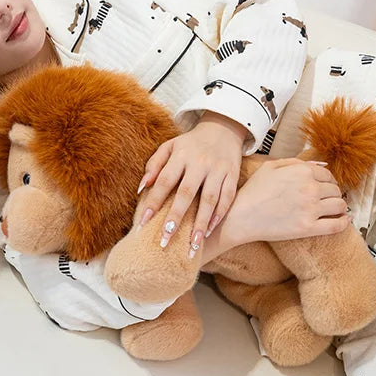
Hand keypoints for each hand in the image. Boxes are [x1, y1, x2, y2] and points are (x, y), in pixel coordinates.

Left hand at [137, 112, 246, 254]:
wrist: (222, 128)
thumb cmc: (190, 144)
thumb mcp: (169, 146)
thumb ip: (154, 165)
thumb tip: (141, 188)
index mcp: (180, 155)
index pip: (164, 181)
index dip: (153, 202)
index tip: (142, 223)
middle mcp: (199, 162)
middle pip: (186, 193)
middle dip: (175, 219)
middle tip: (164, 241)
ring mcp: (218, 169)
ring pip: (210, 200)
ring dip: (200, 224)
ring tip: (192, 247)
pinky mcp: (233, 175)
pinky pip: (227, 198)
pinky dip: (219, 215)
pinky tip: (210, 231)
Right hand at [219, 158, 350, 244]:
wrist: (241, 216)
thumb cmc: (253, 191)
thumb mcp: (270, 167)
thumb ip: (295, 163)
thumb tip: (318, 165)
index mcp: (301, 171)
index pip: (327, 174)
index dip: (327, 180)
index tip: (325, 186)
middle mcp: (310, 188)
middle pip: (335, 189)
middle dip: (332, 193)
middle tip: (326, 198)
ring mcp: (311, 209)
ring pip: (340, 206)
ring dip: (339, 206)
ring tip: (333, 209)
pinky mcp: (309, 228)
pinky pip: (337, 225)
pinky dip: (344, 222)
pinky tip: (343, 221)